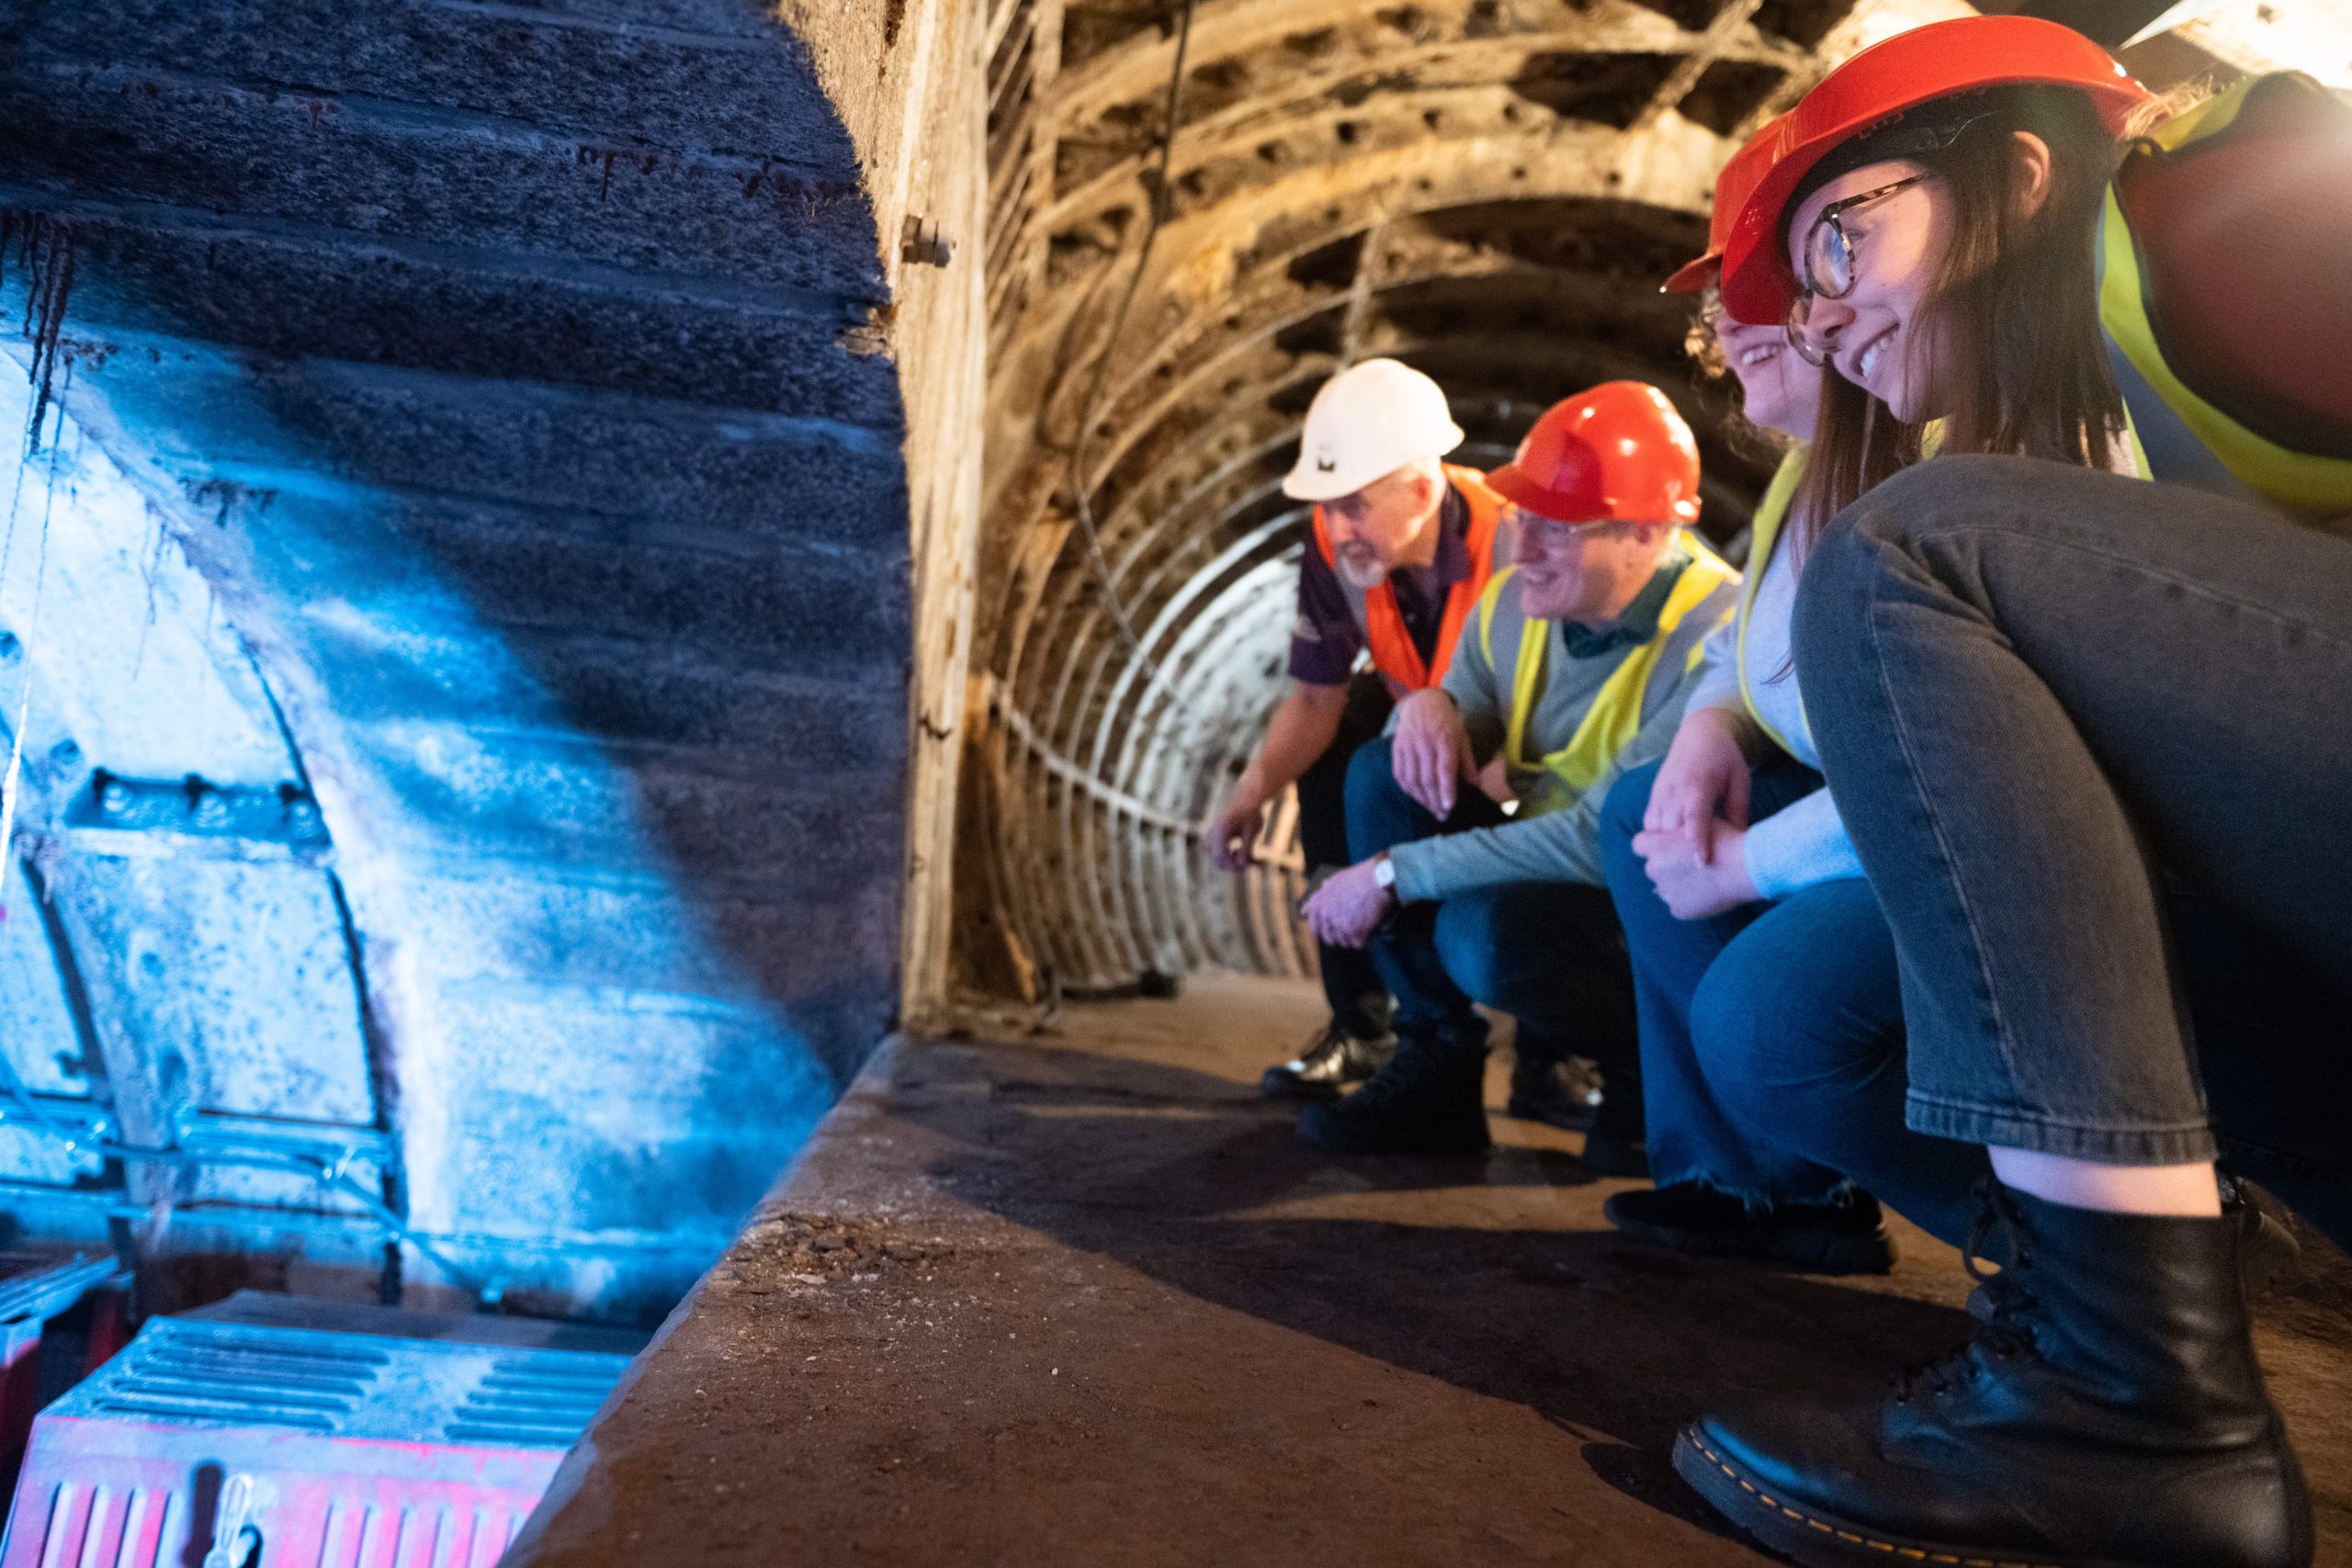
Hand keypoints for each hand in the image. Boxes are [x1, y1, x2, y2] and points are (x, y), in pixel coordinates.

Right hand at [1205, 791, 1264, 871]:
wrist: (1246, 802)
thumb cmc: (1251, 815)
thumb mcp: (1252, 832)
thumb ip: (1246, 849)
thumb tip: (1241, 865)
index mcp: (1221, 829)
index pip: (1221, 855)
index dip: (1232, 865)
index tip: (1246, 865)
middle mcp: (1212, 833)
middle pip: (1217, 859)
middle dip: (1233, 865)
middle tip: (1249, 862)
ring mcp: (1210, 836)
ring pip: (1217, 858)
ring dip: (1230, 862)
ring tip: (1246, 856)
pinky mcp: (1212, 839)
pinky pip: (1217, 854)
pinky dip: (1228, 857)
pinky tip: (1238, 851)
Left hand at [1301, 857, 1393, 947]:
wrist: (1380, 879)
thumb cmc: (1361, 876)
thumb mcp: (1338, 878)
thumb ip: (1327, 888)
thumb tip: (1321, 890)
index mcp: (1319, 903)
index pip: (1315, 927)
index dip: (1322, 933)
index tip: (1327, 936)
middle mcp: (1327, 916)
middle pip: (1330, 938)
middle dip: (1340, 936)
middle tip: (1352, 931)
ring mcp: (1340, 925)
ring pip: (1345, 942)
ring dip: (1354, 937)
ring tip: (1364, 926)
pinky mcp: (1355, 933)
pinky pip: (1358, 944)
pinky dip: (1365, 939)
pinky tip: (1369, 930)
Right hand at [1390, 689, 1473, 817]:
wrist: (1422, 703)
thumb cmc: (1446, 722)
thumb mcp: (1462, 737)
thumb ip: (1467, 762)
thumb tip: (1476, 785)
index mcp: (1444, 739)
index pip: (1445, 769)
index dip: (1446, 789)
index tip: (1449, 807)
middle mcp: (1425, 742)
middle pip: (1428, 778)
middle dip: (1435, 800)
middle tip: (1442, 815)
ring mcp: (1408, 745)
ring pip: (1413, 779)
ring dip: (1422, 799)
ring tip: (1431, 810)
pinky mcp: (1397, 748)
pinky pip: (1400, 774)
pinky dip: (1408, 789)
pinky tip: (1417, 798)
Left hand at [1631, 825, 1757, 920]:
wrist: (1746, 868)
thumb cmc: (1727, 840)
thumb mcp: (1700, 822)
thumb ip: (1680, 829)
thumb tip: (1675, 833)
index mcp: (1656, 846)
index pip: (1639, 844)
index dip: (1653, 844)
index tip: (1668, 845)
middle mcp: (1655, 869)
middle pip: (1653, 866)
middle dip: (1666, 865)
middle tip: (1691, 862)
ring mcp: (1666, 892)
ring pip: (1665, 887)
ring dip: (1677, 883)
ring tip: (1703, 878)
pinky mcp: (1679, 910)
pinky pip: (1678, 905)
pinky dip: (1688, 901)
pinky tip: (1707, 893)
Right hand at [1644, 706, 1751, 859]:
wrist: (1698, 734)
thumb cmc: (1724, 758)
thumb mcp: (1740, 781)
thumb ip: (1739, 811)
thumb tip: (1742, 844)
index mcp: (1697, 786)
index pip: (1694, 818)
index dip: (1696, 841)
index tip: (1701, 863)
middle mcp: (1673, 792)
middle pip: (1670, 830)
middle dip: (1679, 853)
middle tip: (1696, 876)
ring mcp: (1659, 795)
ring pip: (1655, 832)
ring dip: (1665, 850)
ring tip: (1680, 869)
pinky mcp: (1653, 798)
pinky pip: (1648, 826)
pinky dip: (1656, 841)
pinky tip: (1669, 853)